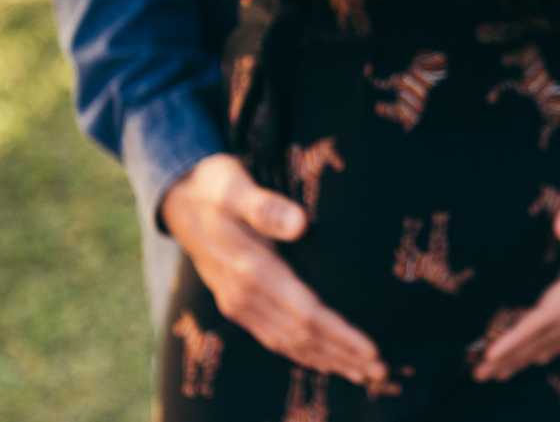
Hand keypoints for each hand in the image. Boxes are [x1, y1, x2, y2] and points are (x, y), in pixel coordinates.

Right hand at [161, 154, 387, 384]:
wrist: (178, 197)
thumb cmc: (215, 186)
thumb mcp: (235, 187)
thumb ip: (265, 206)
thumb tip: (299, 224)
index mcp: (251, 270)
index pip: (305, 314)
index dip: (340, 334)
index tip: (372, 347)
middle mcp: (244, 295)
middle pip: (302, 337)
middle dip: (343, 355)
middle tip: (381, 370)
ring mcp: (238, 303)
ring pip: (288, 343)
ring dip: (327, 360)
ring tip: (363, 373)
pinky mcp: (237, 303)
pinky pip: (273, 338)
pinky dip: (301, 354)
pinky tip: (323, 360)